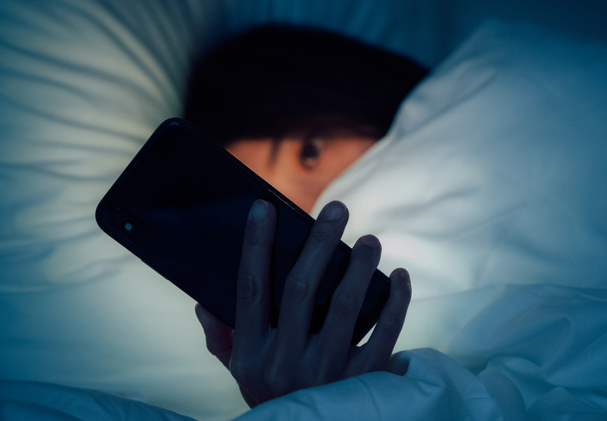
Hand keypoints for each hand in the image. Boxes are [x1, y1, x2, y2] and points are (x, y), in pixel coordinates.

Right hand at [195, 199, 410, 406]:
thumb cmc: (276, 398)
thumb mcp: (242, 375)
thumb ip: (223, 340)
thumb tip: (206, 302)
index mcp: (252, 354)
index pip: (250, 289)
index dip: (256, 245)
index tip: (264, 207)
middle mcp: (285, 363)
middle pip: (300, 289)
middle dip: (319, 242)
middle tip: (338, 208)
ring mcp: (326, 374)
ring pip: (346, 307)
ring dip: (360, 267)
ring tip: (370, 241)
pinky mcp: (362, 382)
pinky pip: (385, 333)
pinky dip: (397, 301)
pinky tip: (400, 276)